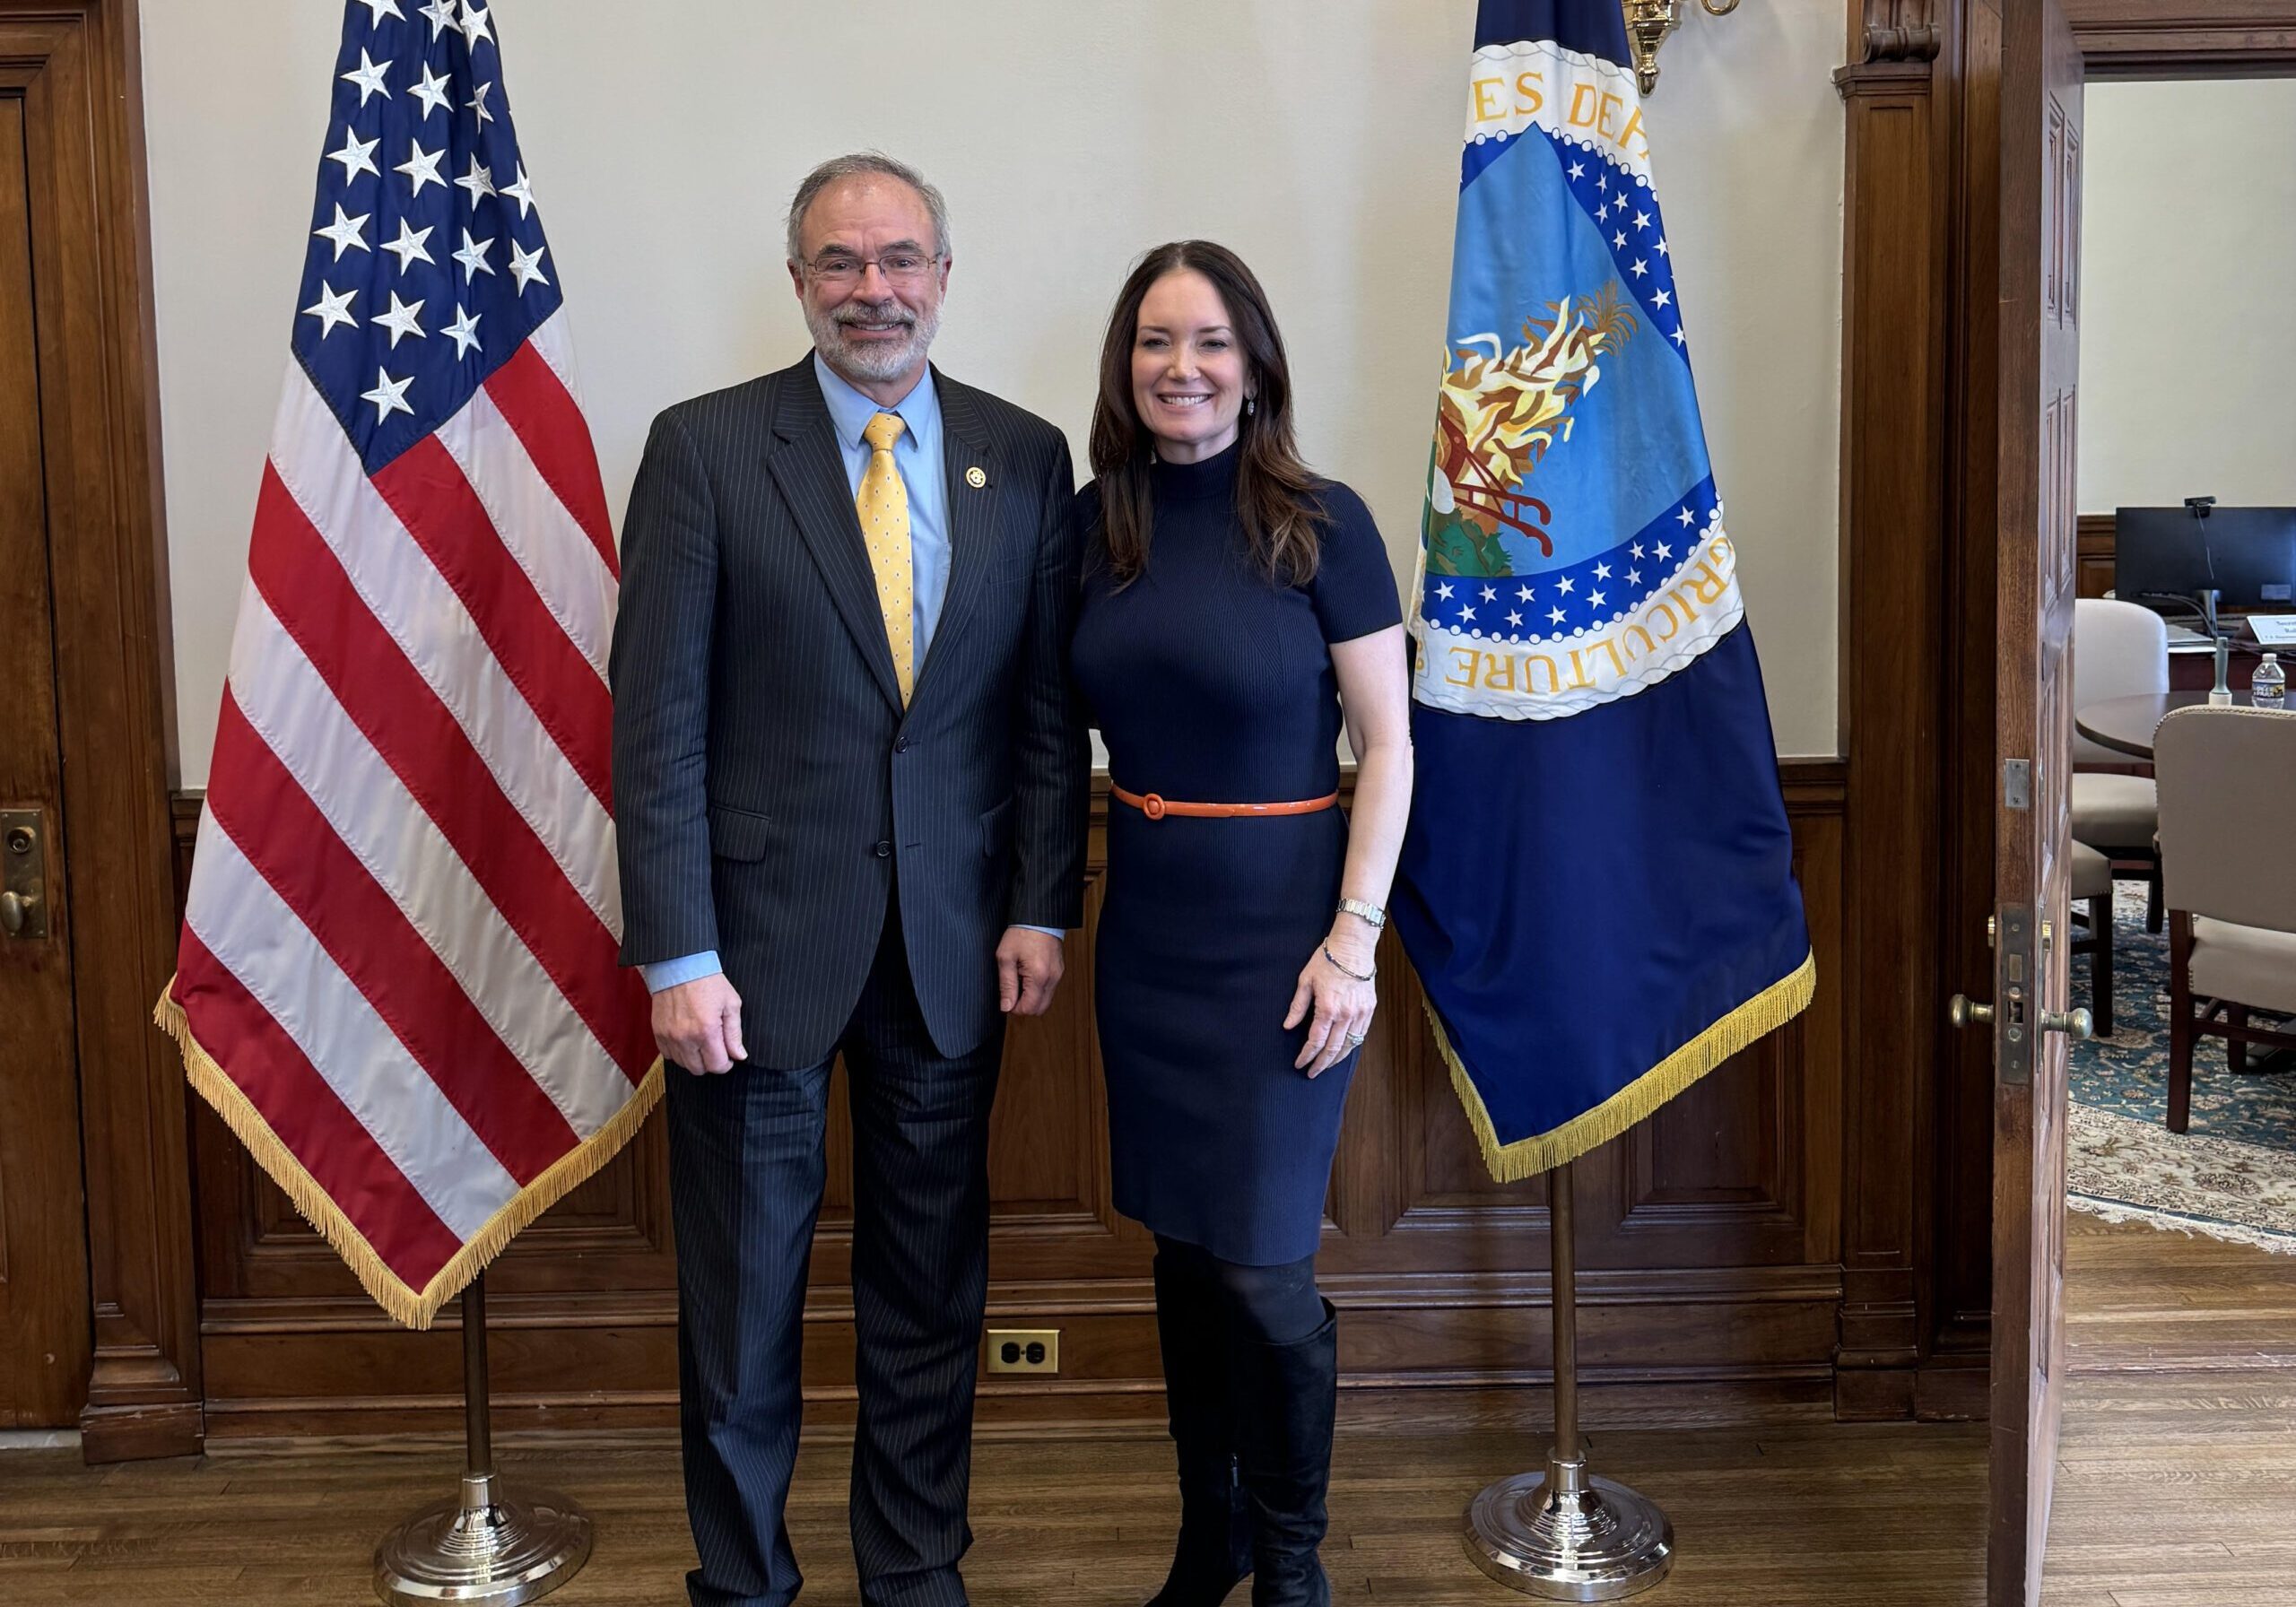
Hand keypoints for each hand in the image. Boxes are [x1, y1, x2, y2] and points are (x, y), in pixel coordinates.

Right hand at [653, 973, 746, 1074]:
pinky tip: (686, 1039)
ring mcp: (669, 1036)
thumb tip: (739, 1055)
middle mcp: (685, 1037)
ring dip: (694, 1058)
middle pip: (699, 1069)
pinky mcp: (658, 1032)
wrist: (680, 965)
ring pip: (683, 1064)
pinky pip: (667, 1054)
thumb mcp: (731, 1003)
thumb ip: (735, 1033)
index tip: (728, 1057)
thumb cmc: (708, 981)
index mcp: (706, 1031)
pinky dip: (678, 1052)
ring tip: (701, 1042)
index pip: (716, 1065)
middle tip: (715, 1048)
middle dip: (710, 1062)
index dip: (726, 1064)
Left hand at [997, 927, 1065, 1015]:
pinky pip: (1049, 990)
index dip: (1014, 1008)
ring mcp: (1058, 975)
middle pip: (1040, 1009)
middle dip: (1024, 1006)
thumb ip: (1006, 985)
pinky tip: (1028, 976)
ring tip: (1019, 981)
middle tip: (1012, 993)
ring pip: (1045, 1001)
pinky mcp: (1059, 971)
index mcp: (1038, 976)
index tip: (1006, 999)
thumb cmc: (1022, 933)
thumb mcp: (1006, 958)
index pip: (1029, 1008)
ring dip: (1031, 998)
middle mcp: (1052, 978)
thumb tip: (1006, 1007)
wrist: (1039, 917)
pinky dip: (1038, 990)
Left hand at [1284, 926, 1376, 1077]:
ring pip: (1349, 1046)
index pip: (1316, 1041)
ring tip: (1326, 1066)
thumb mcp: (1305, 981)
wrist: (1353, 946)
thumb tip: (1288, 1026)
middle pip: (1333, 1049)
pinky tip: (1343, 1050)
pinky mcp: (1370, 1009)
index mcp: (1328, 1008)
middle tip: (1312, 1073)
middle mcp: (1346, 1015)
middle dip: (1321, 1064)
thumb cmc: (1327, 959)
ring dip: (1337, 1059)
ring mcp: (1360, 1013)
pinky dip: (1351, 1046)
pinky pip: (1361, 1035)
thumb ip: (1297, 1006)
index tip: (1300, 1064)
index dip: (1306, 1055)